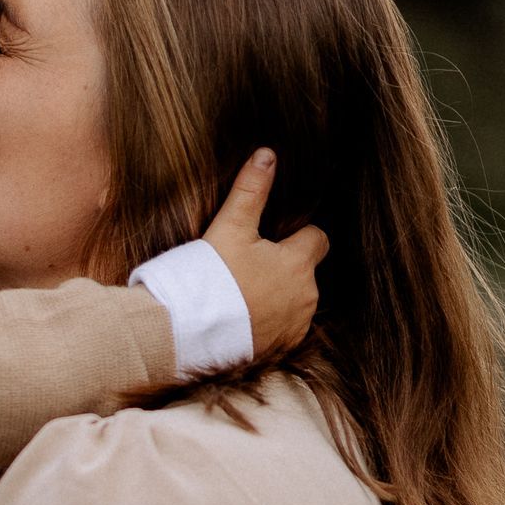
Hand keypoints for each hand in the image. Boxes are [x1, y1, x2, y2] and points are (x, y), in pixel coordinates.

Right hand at [203, 150, 326, 360]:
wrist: (186, 333)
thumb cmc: (210, 278)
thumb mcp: (229, 227)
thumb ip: (251, 190)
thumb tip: (267, 154)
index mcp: (299, 263)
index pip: (318, 239)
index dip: (299, 235)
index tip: (274, 238)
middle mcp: (306, 297)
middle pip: (305, 272)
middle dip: (286, 268)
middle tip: (250, 267)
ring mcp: (294, 327)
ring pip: (295, 302)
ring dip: (278, 297)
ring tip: (243, 295)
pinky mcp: (280, 350)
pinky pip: (283, 330)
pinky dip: (269, 323)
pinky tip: (243, 318)